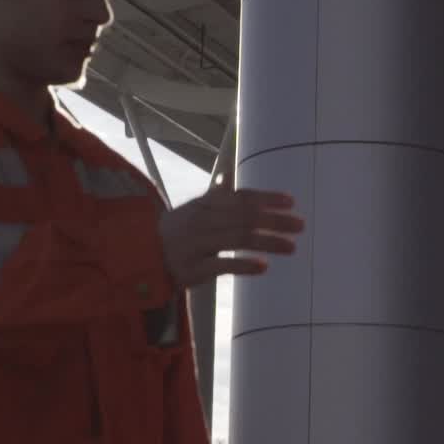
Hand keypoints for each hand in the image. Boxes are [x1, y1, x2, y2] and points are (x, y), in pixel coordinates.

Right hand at [158, 184, 303, 287]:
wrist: (143, 256)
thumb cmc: (178, 233)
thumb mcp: (195, 210)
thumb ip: (217, 197)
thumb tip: (228, 175)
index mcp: (206, 205)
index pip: (240, 197)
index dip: (267, 198)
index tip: (291, 202)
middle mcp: (202, 221)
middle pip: (244, 217)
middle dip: (275, 220)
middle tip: (300, 225)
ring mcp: (197, 244)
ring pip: (237, 238)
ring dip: (268, 242)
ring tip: (292, 247)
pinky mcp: (192, 268)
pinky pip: (220, 265)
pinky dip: (243, 265)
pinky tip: (263, 266)